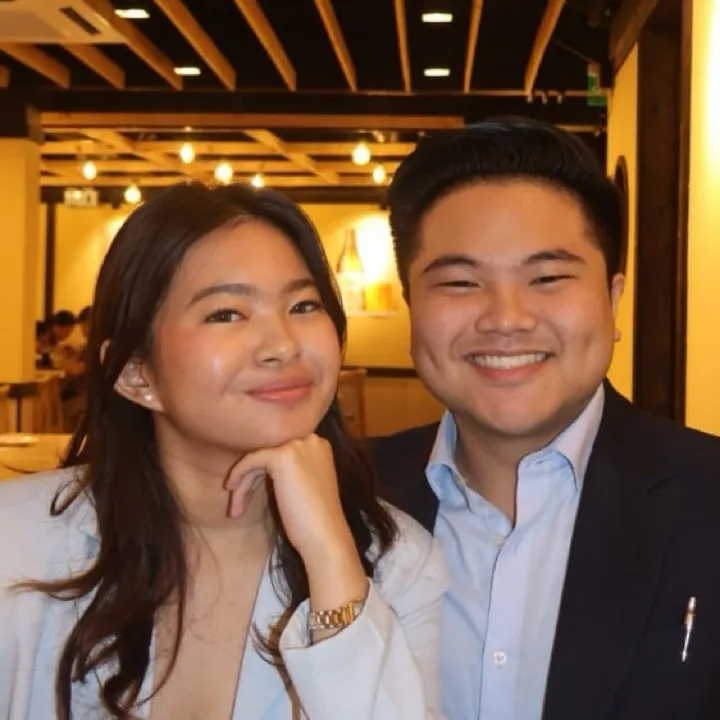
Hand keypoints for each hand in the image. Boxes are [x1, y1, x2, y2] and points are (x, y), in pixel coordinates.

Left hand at [225, 435, 356, 567]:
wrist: (325, 535)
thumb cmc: (314, 519)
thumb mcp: (304, 485)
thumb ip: (290, 470)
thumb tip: (259, 467)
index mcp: (318, 446)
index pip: (281, 453)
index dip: (262, 472)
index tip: (250, 494)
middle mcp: (310, 440)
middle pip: (269, 454)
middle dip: (251, 479)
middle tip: (238, 507)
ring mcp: (297, 446)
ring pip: (259, 458)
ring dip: (244, 484)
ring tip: (235, 511)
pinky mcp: (282, 456)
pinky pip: (252, 460)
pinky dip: (239, 474)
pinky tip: (233, 491)